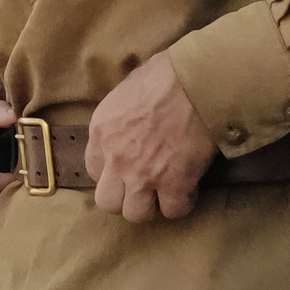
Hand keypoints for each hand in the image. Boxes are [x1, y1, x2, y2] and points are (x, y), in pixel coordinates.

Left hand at [86, 53, 216, 221]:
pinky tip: (189, 189)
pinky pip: (173, 211)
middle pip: (107, 201)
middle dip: (124, 198)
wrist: (196, 83)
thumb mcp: (127, 89)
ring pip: (136, 214)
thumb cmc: (165, 75)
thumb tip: (134, 115)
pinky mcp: (174, 184)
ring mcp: (143, 175)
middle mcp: (116, 159)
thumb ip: (122, 113)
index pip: (93, 169)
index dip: (112, 172)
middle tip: (143, 187)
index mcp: (101, 132)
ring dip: (151, 205)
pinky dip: (182, 203)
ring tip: (164, 193)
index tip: (127, 167)